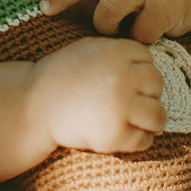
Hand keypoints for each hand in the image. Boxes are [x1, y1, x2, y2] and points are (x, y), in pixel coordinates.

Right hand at [29, 37, 165, 153]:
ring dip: (151, 120)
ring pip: (158, 115)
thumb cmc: (60, 76)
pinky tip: (125, 135)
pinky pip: (143, 140)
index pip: (148, 58)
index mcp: (114, 52)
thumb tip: (149, 64)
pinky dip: (139, 140)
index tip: (127, 80)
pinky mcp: (114, 134)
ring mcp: (120, 106)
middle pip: (156, 83)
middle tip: (132, 101)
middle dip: (147, 93)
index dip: (139, 70)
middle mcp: (121, 76)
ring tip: (140, 122)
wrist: (33, 106)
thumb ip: (117, 51)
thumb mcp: (87, 49)